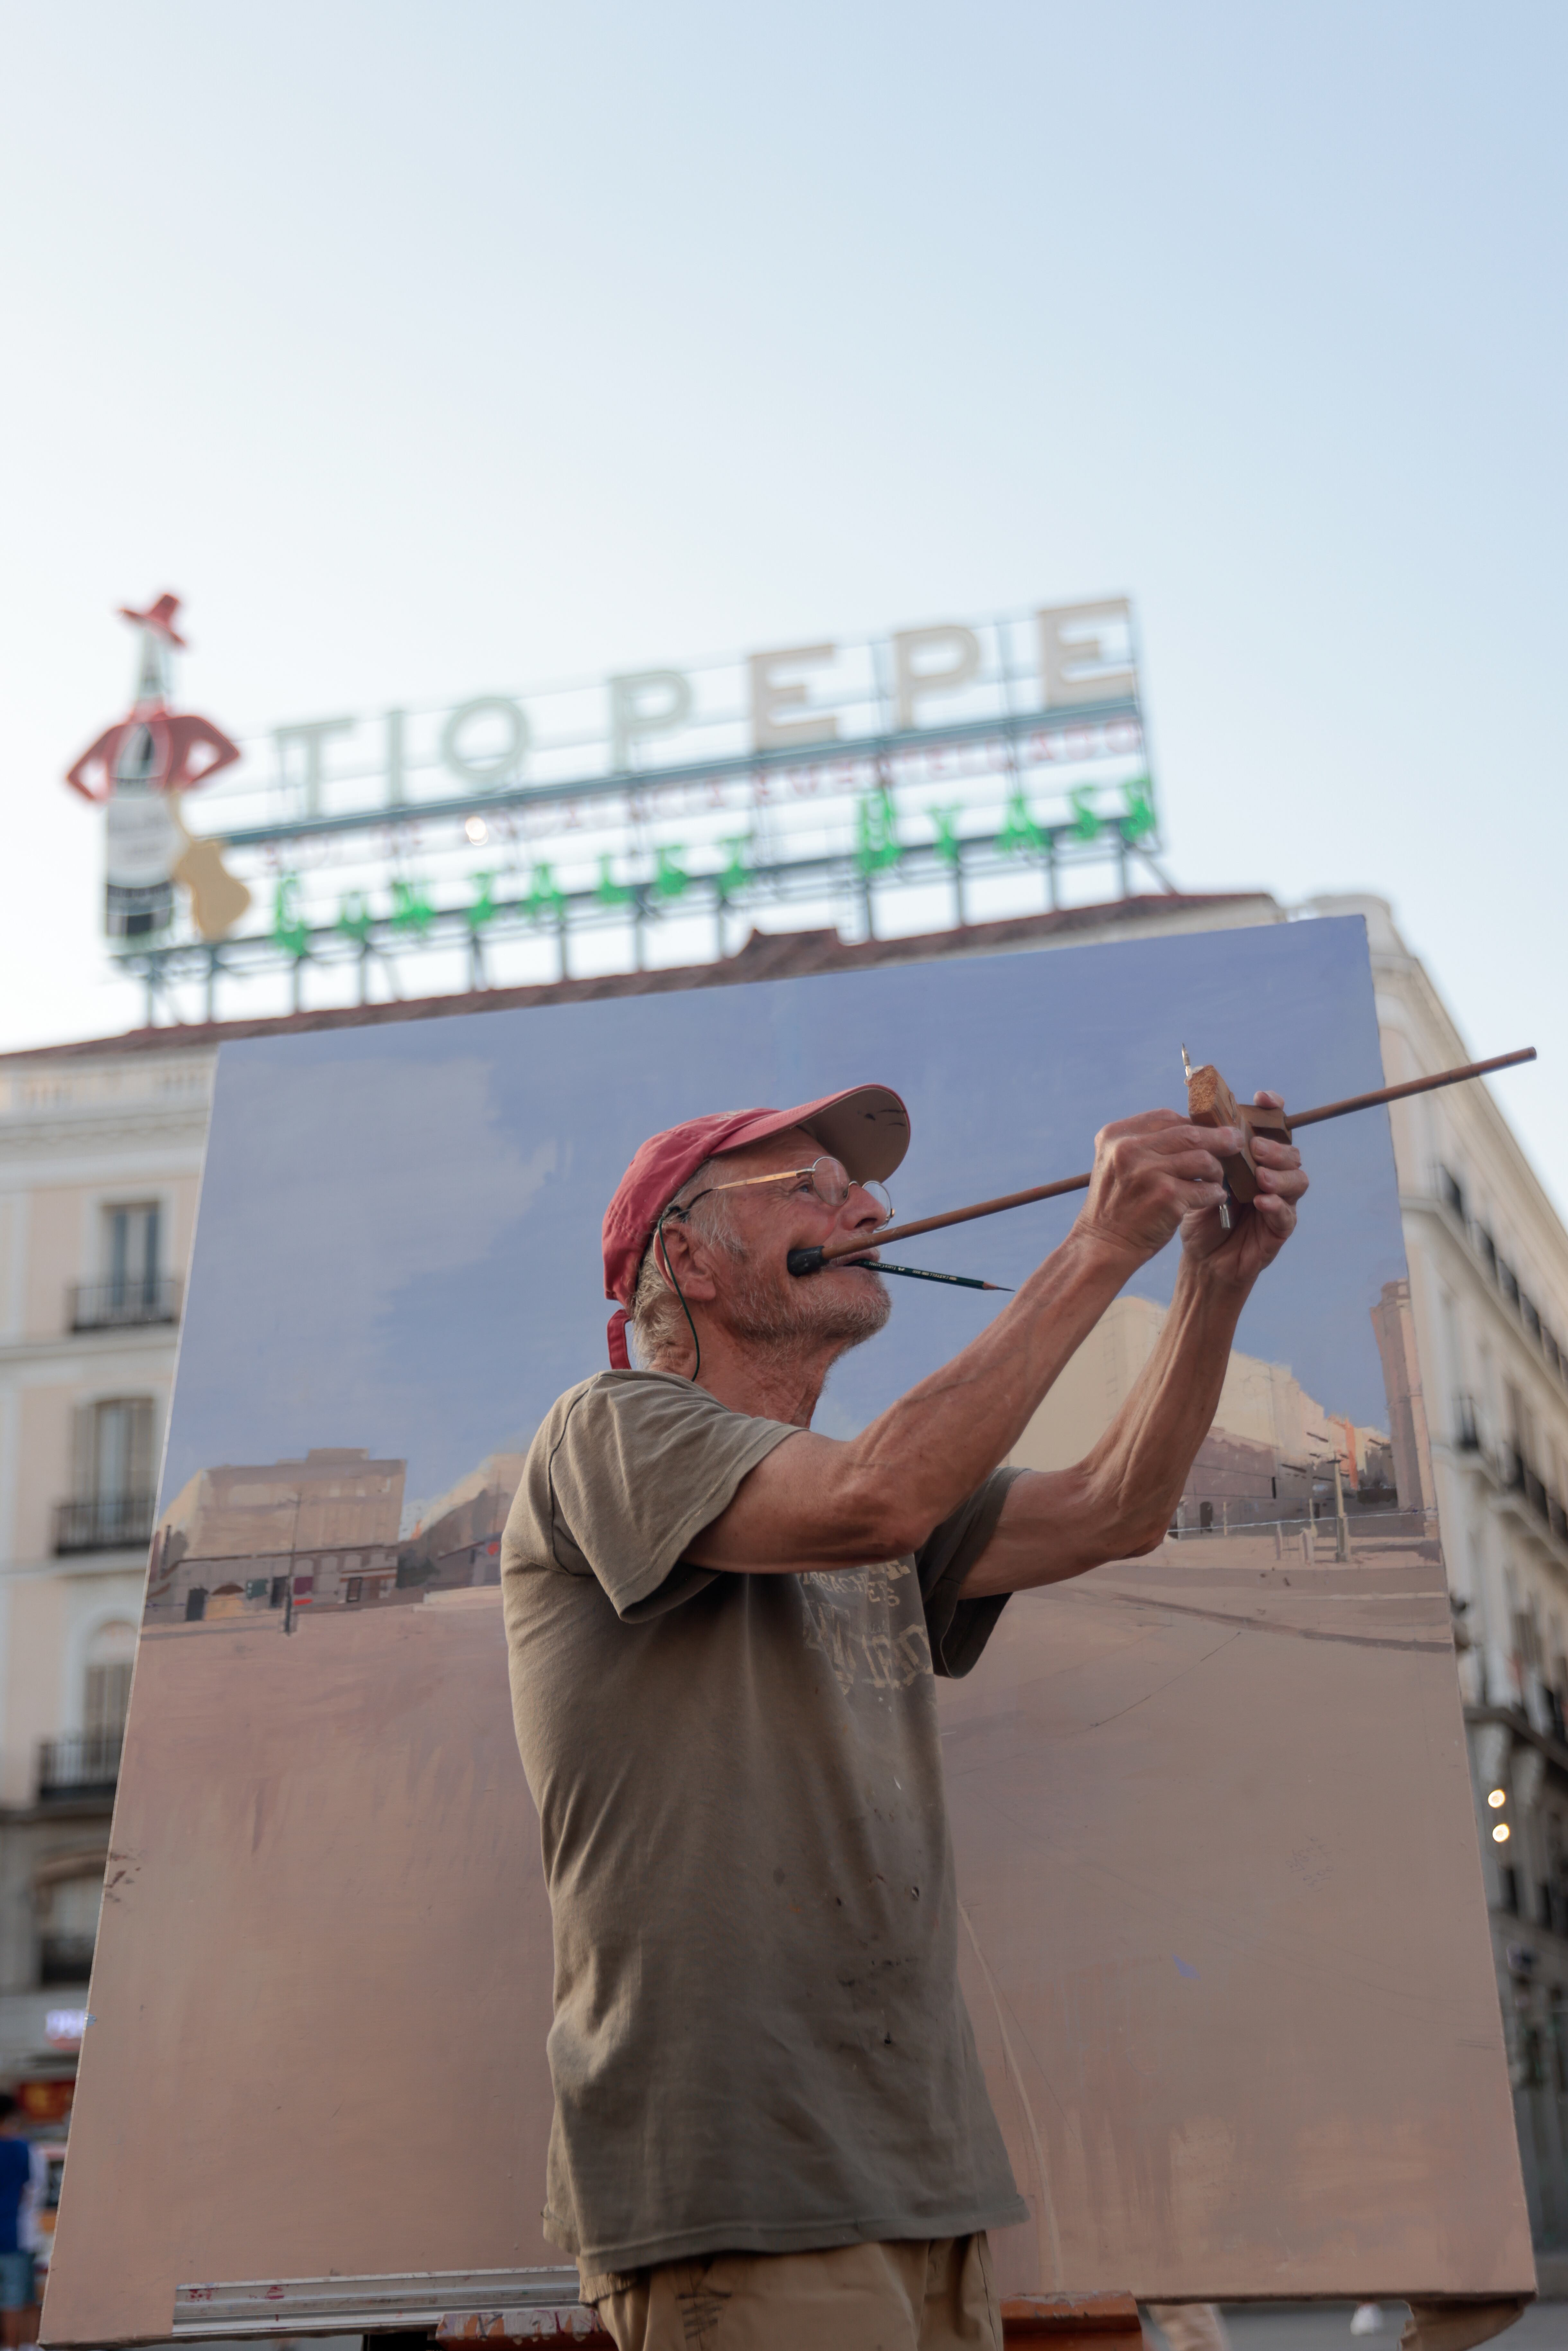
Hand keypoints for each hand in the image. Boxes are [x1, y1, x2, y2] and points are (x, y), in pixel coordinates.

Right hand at [1071, 1108, 1237, 1267]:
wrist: (1103, 1245)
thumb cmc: (1118, 1204)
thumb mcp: (1118, 1164)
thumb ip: (1145, 1143)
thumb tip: (1193, 1128)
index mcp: (1116, 1135)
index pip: (1166, 1117)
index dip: (1193, 1124)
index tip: (1210, 1132)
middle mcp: (1129, 1149)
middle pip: (1190, 1133)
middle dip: (1218, 1138)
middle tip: (1236, 1142)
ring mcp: (1148, 1171)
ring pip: (1203, 1159)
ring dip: (1216, 1170)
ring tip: (1215, 1180)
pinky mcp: (1167, 1196)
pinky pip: (1207, 1188)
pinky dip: (1215, 1193)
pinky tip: (1214, 1198)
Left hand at [1180, 1091, 1307, 1284]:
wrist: (1201, 1259)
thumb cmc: (1201, 1215)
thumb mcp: (1198, 1179)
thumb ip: (1206, 1154)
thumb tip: (1200, 1122)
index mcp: (1254, 1159)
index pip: (1272, 1129)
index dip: (1273, 1111)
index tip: (1262, 1099)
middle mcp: (1272, 1176)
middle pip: (1291, 1152)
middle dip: (1276, 1148)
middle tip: (1256, 1149)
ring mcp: (1280, 1202)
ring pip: (1297, 1181)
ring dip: (1280, 1175)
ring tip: (1261, 1176)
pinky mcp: (1279, 1230)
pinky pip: (1287, 1215)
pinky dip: (1277, 1205)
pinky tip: (1262, 1202)